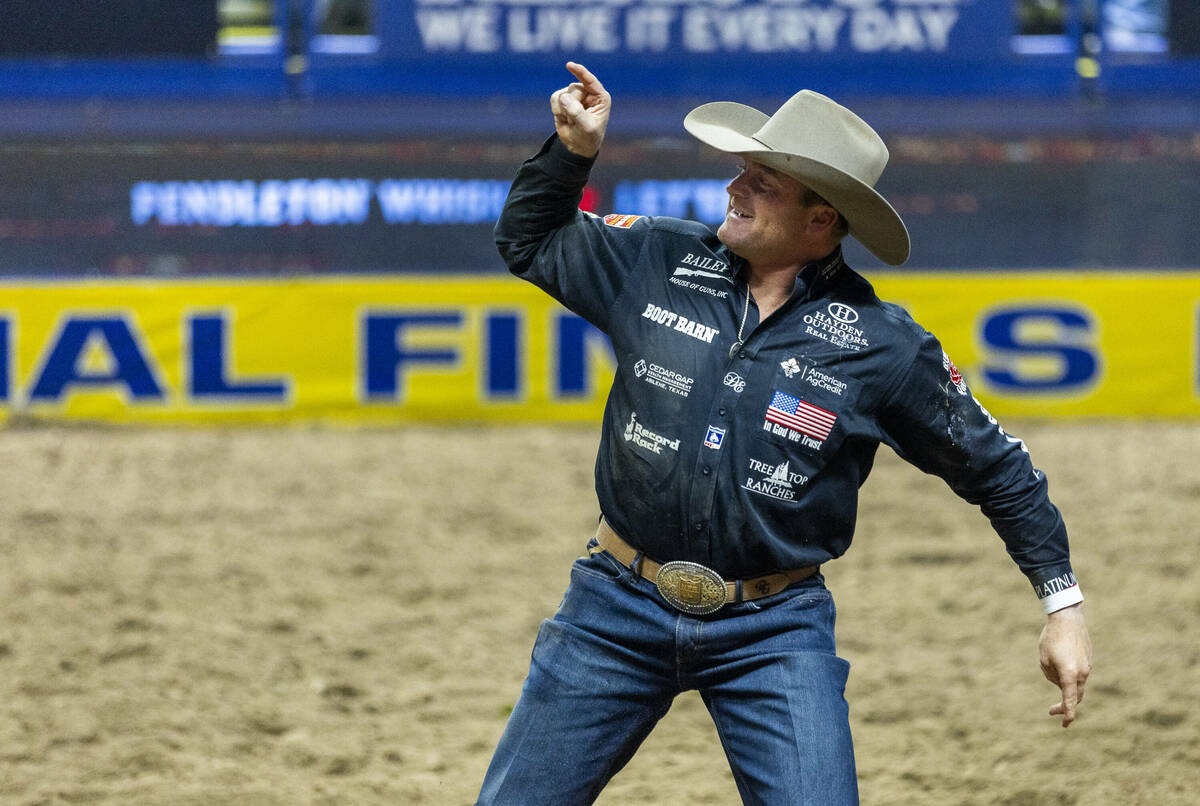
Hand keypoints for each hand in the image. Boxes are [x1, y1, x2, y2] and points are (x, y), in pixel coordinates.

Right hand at [550, 62, 610, 157]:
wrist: (577, 146)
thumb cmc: (588, 137)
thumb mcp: (586, 127)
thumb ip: (576, 112)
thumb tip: (563, 97)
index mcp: (600, 97)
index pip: (590, 81)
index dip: (580, 72)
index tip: (569, 65)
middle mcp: (588, 93)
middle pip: (573, 89)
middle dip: (571, 106)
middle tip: (576, 120)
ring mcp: (575, 95)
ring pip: (562, 93)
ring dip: (563, 110)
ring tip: (571, 121)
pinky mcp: (563, 99)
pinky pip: (554, 98)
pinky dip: (556, 109)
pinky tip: (563, 118)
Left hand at [1038, 602, 1091, 726]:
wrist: (1068, 618)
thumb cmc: (1051, 638)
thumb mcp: (1043, 659)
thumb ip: (1051, 676)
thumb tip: (1060, 683)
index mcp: (1069, 674)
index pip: (1070, 700)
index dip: (1067, 714)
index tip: (1065, 724)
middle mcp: (1082, 673)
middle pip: (1075, 696)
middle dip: (1064, 705)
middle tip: (1051, 711)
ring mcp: (1087, 667)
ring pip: (1076, 684)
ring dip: (1064, 685)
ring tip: (1050, 661)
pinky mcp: (1088, 660)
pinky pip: (1078, 674)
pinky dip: (1069, 675)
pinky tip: (1059, 657)